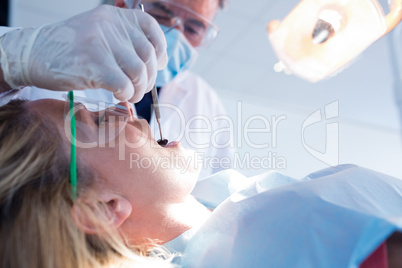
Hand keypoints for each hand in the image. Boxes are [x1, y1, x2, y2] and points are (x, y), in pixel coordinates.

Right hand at [0, 5, 167, 101]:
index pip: (151, 28)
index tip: (158, 65)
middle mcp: (110, 26)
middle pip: (148, 56)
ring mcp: (101, 44)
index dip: (160, 50)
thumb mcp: (99, 34)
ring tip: (129, 95)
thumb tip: (159, 63)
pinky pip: (124, 85)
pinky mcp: (94, 65)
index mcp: (114, 16)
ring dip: (138, 90)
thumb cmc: (68, 49)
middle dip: (148, 78)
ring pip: (139, 72)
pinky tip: (118, 95)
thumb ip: (126, 42)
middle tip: (138, 88)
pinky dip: (126, 95)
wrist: (32, 53)